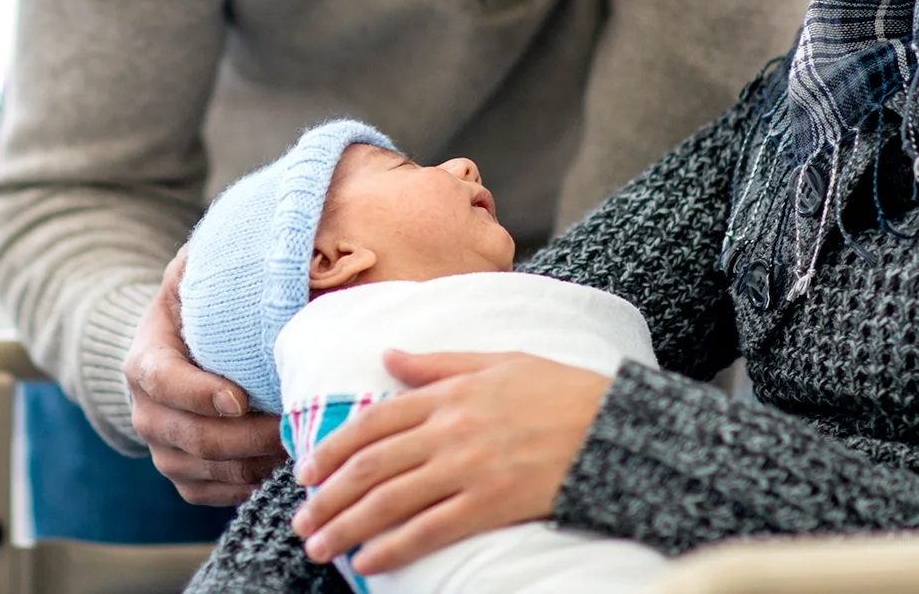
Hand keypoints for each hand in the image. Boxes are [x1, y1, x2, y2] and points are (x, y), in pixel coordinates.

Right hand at [123, 250, 285, 504]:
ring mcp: (161, 449)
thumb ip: (218, 259)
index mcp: (144, 360)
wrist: (174, 350)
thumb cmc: (197, 304)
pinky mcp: (182, 475)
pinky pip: (211, 494)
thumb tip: (270, 242)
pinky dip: (247, 486)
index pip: (164, 382)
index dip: (199, 393)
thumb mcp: (197, 273)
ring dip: (254, 464)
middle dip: (248, 436)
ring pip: (206, 471)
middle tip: (295, 424)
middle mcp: (145, 411)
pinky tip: (282, 466)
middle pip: (192, 437)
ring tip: (298, 445)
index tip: (240, 397)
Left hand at [291, 350, 607, 573]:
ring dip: (347, 528)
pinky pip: (429, 530)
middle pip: (370, 467)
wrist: (616, 426)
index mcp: (447, 393)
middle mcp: (448, 430)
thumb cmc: (560, 390)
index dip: (331, 449)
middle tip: (302, 521)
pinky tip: (367, 563)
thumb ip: (436, 363)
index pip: (371, 422)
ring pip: (389, 501)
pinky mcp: (490, 504)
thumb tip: (388, 355)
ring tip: (319, 548)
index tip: (306, 472)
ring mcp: (468, 469)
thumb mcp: (496, 361)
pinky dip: (392, 549)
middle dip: (327, 497)